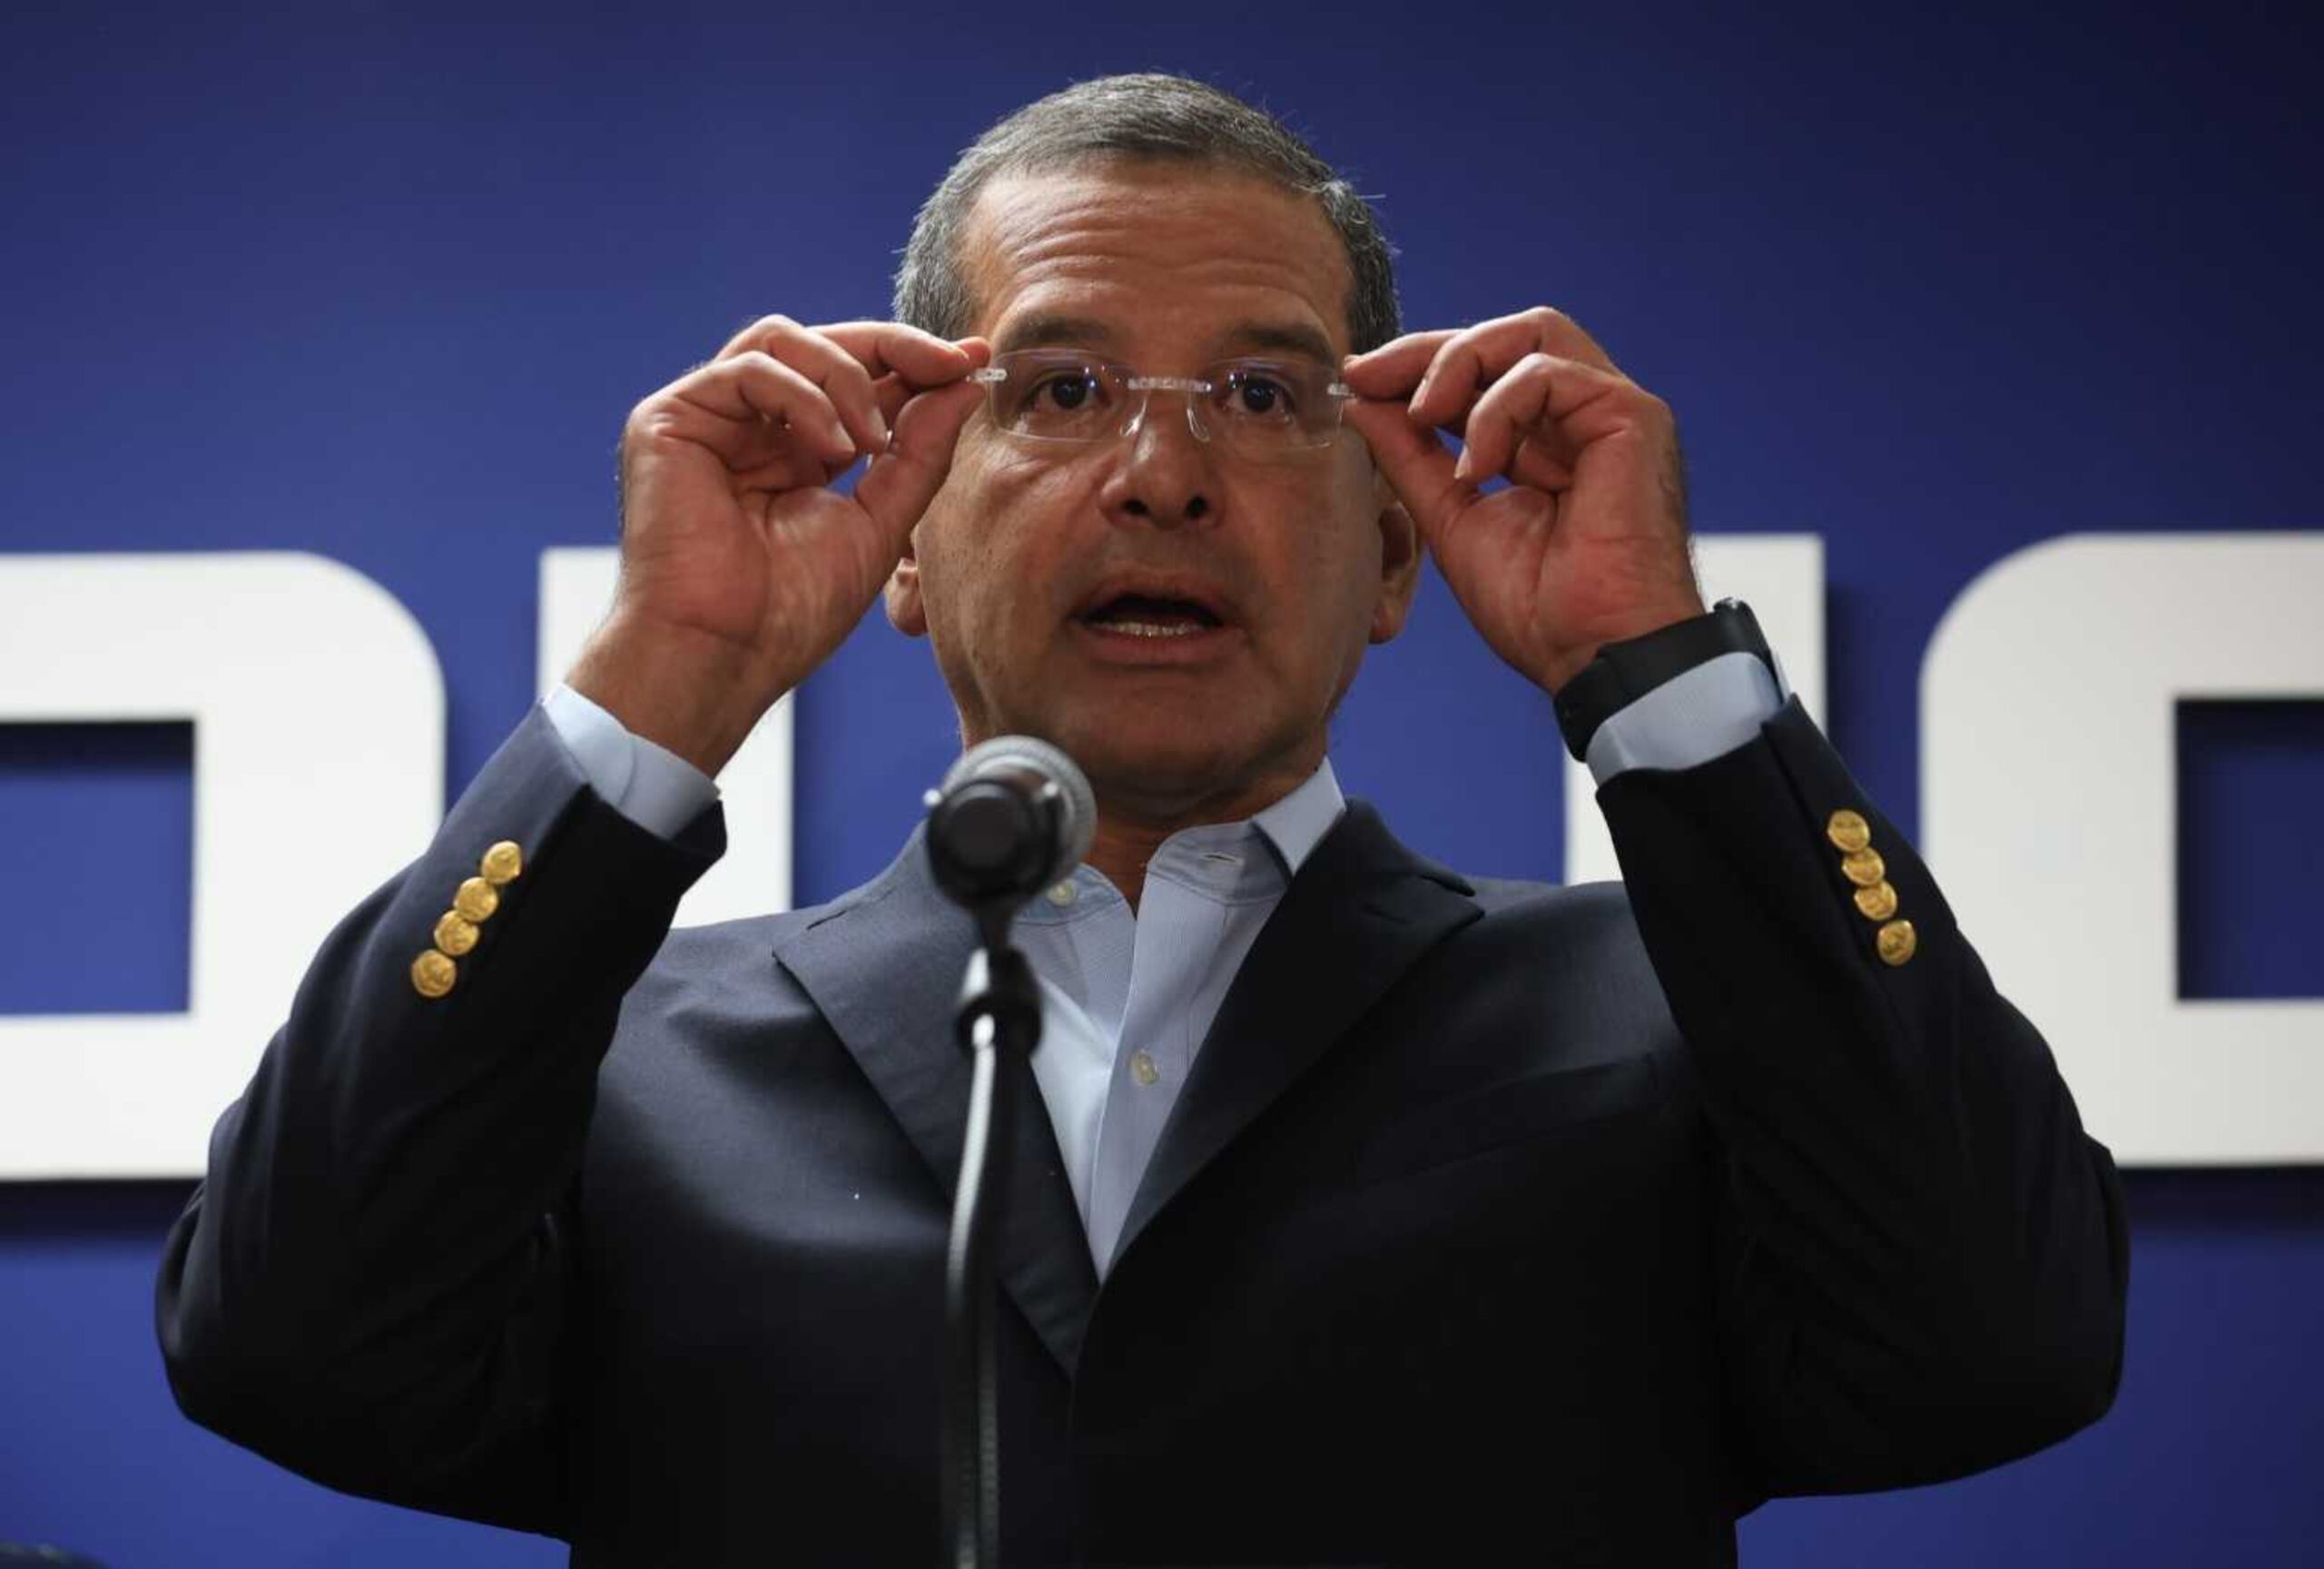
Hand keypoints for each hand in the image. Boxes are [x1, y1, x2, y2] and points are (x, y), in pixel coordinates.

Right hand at [568, 315, 990, 774]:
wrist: (725, 654)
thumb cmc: (791, 612)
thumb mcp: (880, 522)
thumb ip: (920, 452)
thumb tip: (964, 382)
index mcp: (797, 452)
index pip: (857, 379)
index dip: (915, 362)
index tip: (973, 359)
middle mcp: (752, 428)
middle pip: (822, 344)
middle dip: (895, 348)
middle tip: (949, 364)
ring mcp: (709, 419)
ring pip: (784, 340)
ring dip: (848, 378)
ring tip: (873, 442)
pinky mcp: (668, 418)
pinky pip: (748, 367)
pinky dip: (803, 397)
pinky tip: (831, 449)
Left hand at [1341, 307, 1704, 692]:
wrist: (1592, 654)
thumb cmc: (1538, 610)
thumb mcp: (1451, 519)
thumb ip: (1411, 458)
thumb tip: (1362, 401)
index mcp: (1548, 441)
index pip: (1485, 370)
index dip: (1418, 365)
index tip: (1356, 379)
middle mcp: (1584, 417)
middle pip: (1509, 334)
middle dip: (1432, 348)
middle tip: (1373, 377)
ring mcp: (1613, 412)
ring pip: (1533, 333)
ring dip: (1460, 365)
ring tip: (1423, 417)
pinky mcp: (1633, 417)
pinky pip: (1549, 374)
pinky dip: (1496, 410)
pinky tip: (1476, 467)